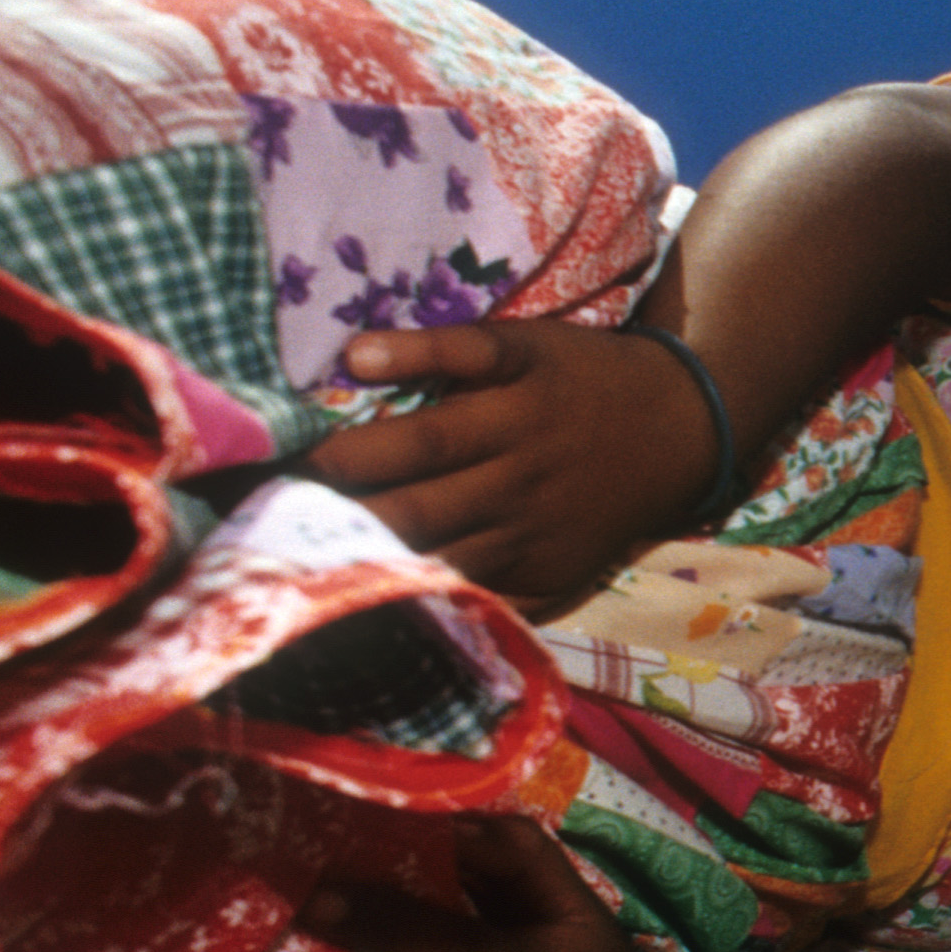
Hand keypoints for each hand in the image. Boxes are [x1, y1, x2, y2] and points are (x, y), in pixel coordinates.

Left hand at [297, 321, 718, 602]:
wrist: (681, 427)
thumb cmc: (581, 376)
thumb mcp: (522, 344)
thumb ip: (440, 349)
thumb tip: (354, 354)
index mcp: (509, 417)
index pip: (410, 442)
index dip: (338, 458)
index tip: (274, 465)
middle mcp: (520, 481)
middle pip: (417, 509)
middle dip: (340, 521)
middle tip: (269, 525)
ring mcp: (536, 536)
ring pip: (444, 563)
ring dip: (375, 568)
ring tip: (307, 570)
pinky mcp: (553, 576)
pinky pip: (486, 599)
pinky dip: (434, 605)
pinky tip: (380, 607)